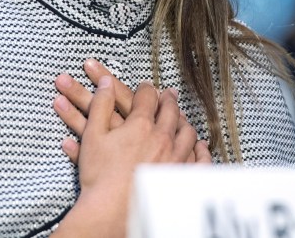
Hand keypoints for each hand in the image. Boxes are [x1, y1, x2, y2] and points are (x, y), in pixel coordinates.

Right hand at [53, 77, 203, 236]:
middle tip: (167, 96)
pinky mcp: (181, 177)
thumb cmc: (99, 177)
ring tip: (181, 119)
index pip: (148, 97)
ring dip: (184, 122)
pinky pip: (199, 160)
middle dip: (168, 100)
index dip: (146, 89)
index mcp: (141, 125)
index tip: (145, 87)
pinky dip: (201, 151)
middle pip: (171, 111)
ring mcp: (175, 158)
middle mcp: (162, 138)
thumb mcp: (93, 135)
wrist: (110, 211)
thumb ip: (101, 105)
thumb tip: (106, 84)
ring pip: (187, 133)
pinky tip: (200, 147)